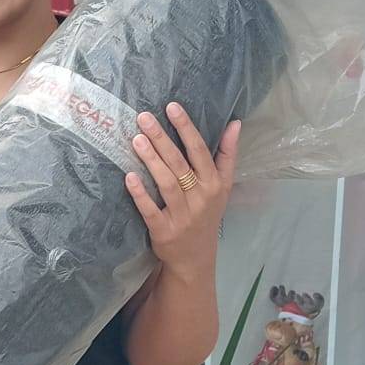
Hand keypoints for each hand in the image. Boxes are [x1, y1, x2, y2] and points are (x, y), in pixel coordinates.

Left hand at [125, 107, 239, 283]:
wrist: (196, 258)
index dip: (186, 128)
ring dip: (151, 160)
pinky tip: (129, 177)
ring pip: (166, 183)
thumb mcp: (223, 187)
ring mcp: (182, 215)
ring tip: (136, 139)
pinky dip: (140, 194)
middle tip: (144, 117)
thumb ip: (227, 155)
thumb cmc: (206, 214)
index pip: (200, 151)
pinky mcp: (164, 231)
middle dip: (162, 139)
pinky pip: (151, 210)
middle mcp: (200, 198)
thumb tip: (235, 123)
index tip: (171, 106)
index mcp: (214, 184)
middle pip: (180, 164)